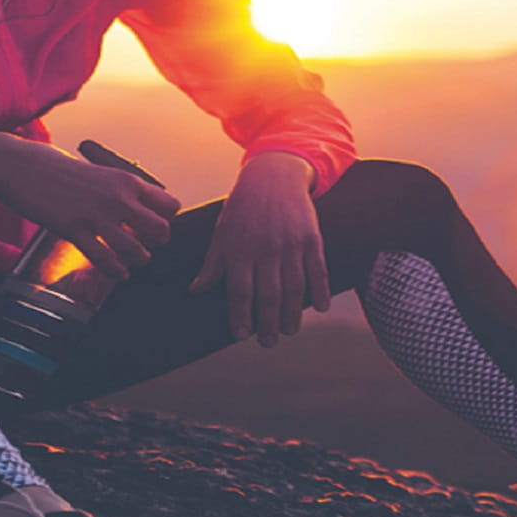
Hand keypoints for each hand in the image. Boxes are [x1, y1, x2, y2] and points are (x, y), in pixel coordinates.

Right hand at [0, 125, 179, 279]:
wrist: (22, 166)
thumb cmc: (58, 168)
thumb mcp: (98, 171)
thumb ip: (118, 188)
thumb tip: (133, 202)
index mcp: (126, 180)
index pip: (169, 205)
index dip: (166, 220)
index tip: (155, 227)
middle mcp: (117, 197)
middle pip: (160, 230)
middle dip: (158, 243)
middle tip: (148, 247)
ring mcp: (96, 214)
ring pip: (135, 250)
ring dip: (138, 260)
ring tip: (134, 264)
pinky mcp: (74, 229)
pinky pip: (104, 258)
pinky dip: (116, 270)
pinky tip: (120, 275)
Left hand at [190, 153, 328, 347]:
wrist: (273, 174)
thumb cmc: (242, 207)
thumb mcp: (222, 232)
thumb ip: (212, 263)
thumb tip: (196, 291)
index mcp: (239, 248)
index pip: (239, 290)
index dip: (240, 315)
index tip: (241, 336)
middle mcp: (265, 248)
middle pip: (268, 294)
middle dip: (267, 323)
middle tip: (268, 342)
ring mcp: (290, 243)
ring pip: (294, 287)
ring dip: (292, 313)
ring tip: (289, 331)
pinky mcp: (311, 237)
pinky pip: (317, 269)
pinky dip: (321, 289)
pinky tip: (321, 307)